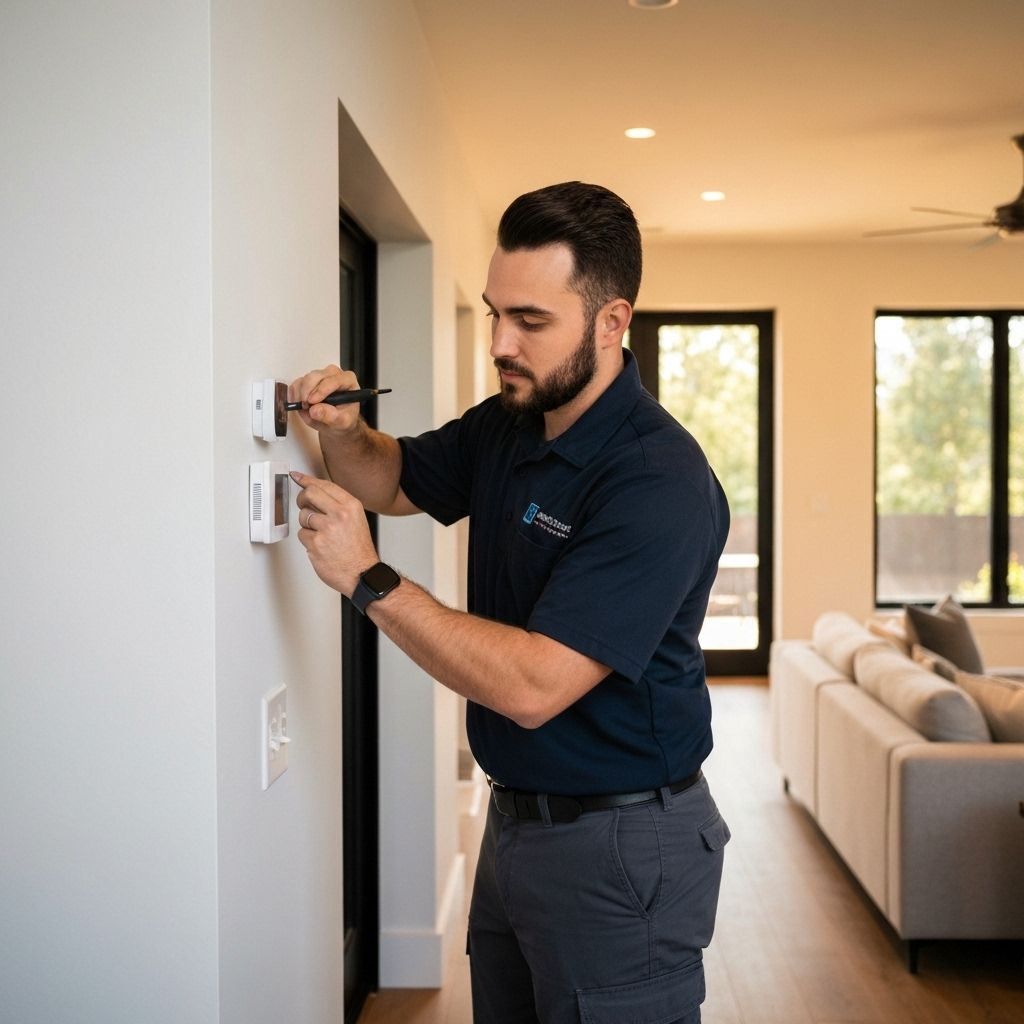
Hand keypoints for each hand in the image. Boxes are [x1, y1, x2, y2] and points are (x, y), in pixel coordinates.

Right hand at [289, 364, 362, 434]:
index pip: (334, 380)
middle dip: (307, 391)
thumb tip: (314, 410)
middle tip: (305, 406)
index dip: (321, 390)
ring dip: (301, 395)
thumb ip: (330, 416)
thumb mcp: (342, 422)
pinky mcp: (307, 380)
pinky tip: (299, 404)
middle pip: (316, 376)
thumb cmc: (343, 419)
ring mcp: (320, 376)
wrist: (336, 422)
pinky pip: (297, 383)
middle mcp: (334, 374)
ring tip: (304, 408)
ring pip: (305, 379)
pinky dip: (295, 395)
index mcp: (348, 381)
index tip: (312, 402)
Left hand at [291, 471, 379, 595]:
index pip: (324, 485)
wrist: (362, 574)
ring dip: (307, 525)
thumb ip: (338, 505)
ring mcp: (326, 529)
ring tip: (321, 534)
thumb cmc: (358, 550)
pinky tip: (320, 546)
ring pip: (303, 516)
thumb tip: (316, 493)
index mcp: (351, 506)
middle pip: (309, 495)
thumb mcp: (356, 520)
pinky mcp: (316, 543)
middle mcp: (339, 515)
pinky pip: (302, 535)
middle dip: (302, 499)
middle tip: (303, 504)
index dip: (307, 480)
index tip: (298, 477)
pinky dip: (308, 540)